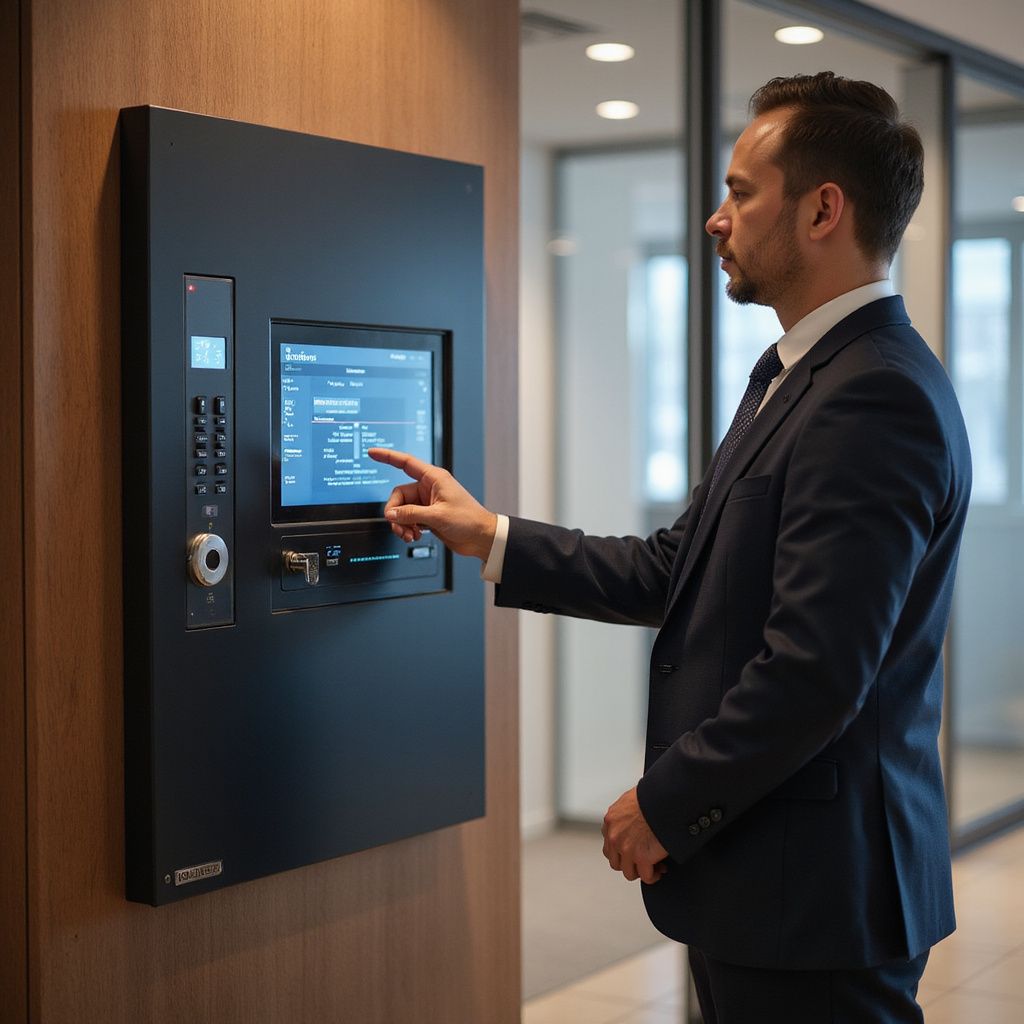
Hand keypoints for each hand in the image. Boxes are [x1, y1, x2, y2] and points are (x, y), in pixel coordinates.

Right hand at [367, 448, 496, 560]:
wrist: (481, 537)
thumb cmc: (468, 520)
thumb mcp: (436, 516)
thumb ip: (410, 514)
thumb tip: (390, 514)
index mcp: (434, 478)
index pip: (405, 463)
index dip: (387, 456)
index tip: (372, 452)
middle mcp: (429, 488)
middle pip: (398, 496)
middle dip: (396, 512)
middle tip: (399, 526)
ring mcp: (427, 502)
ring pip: (402, 510)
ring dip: (401, 523)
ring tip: (409, 535)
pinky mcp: (428, 516)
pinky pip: (408, 519)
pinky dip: (407, 528)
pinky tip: (415, 536)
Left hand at [602, 787, 668, 884]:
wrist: (664, 799)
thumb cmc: (652, 796)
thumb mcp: (631, 799)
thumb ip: (626, 812)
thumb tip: (634, 818)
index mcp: (611, 820)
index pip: (609, 845)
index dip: (622, 851)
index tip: (633, 851)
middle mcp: (614, 836)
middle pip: (616, 862)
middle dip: (630, 863)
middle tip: (642, 861)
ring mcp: (626, 848)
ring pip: (629, 872)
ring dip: (641, 871)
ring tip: (653, 867)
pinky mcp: (642, 857)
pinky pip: (647, 876)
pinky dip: (654, 876)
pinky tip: (660, 870)